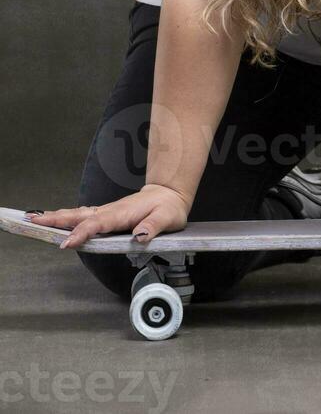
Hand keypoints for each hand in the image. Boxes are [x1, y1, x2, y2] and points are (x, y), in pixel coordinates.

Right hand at [23, 184, 190, 249]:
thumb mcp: (167, 218)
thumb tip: (140, 236)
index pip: (97, 225)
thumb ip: (153, 226)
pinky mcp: (107, 214)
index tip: (66, 243)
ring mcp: (107, 211)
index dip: (81, 234)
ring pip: (78, 214)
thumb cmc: (168, 207)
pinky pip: (84, 216)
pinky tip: (57, 220)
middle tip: (34, 221)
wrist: (169, 193)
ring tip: (36, 219)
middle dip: (56, 219)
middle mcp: (110, 211)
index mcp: (121, 214)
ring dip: (57, 217)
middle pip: (79, 215)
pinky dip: (68, 217)